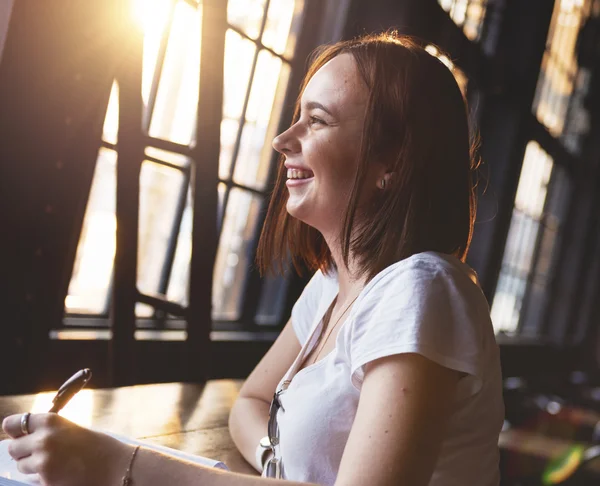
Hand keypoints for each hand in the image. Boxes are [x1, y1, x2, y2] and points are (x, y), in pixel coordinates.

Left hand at [2, 413, 132, 485]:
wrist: (116, 466)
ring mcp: (43, 462)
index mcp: (50, 421)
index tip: (19, 434)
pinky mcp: (46, 481)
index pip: (13, 424)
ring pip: (22, 466)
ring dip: (33, 466)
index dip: (16, 430)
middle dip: (24, 452)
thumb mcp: (71, 430)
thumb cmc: (97, 447)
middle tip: (42, 452)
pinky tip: (61, 474)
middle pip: (13, 448)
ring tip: (58, 464)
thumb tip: (22, 439)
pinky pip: (33, 480)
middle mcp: (43, 440)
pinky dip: (43, 479)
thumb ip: (47, 432)